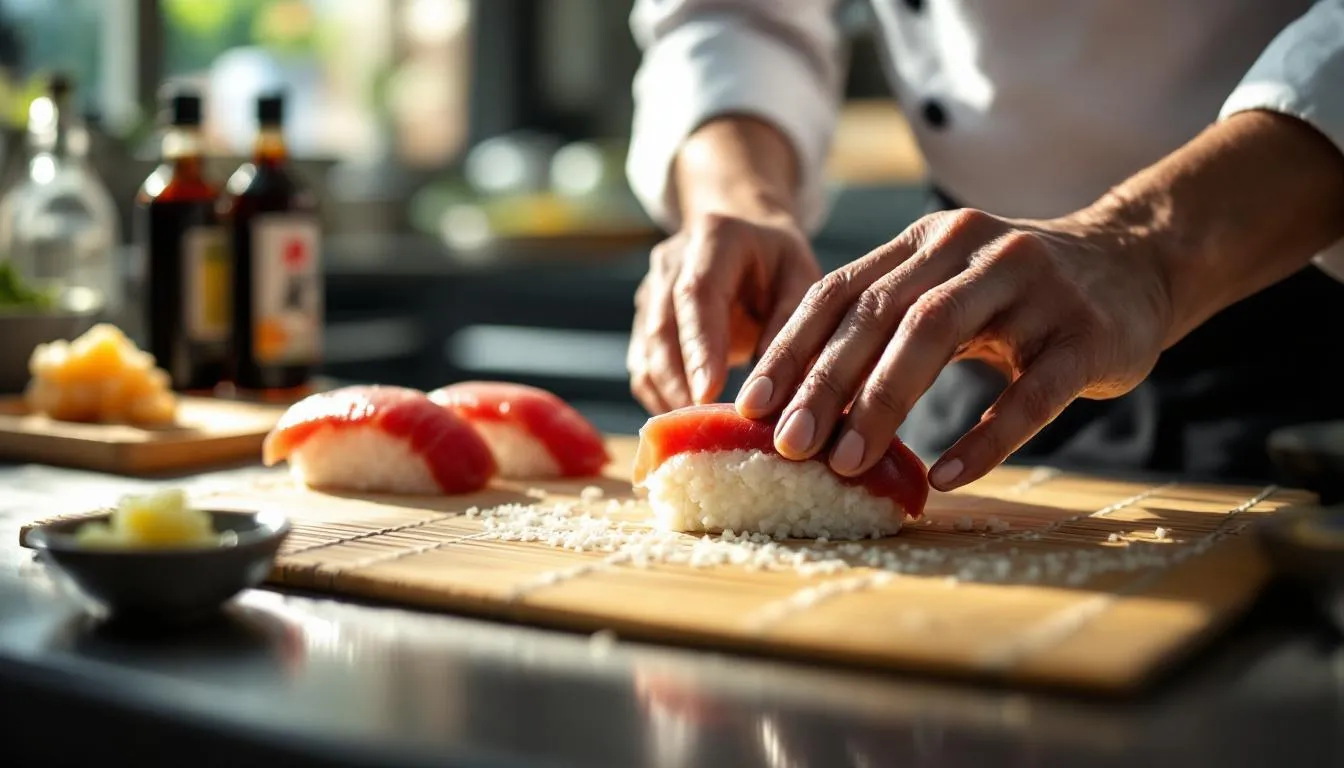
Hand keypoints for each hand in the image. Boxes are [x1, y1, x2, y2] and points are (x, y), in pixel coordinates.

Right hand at [628, 210, 821, 412]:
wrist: (744, 236)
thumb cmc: (779, 263)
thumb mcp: (801, 279)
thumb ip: (788, 327)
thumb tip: (771, 390)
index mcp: (714, 238)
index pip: (697, 294)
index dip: (699, 346)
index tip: (707, 392)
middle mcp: (671, 262)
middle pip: (662, 327)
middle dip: (678, 382)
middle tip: (702, 427)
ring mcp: (650, 292)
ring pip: (646, 353)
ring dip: (667, 396)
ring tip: (699, 432)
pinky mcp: (644, 322)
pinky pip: (643, 367)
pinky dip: (661, 398)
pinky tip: (688, 422)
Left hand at [735, 207, 1174, 490]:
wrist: (1135, 264)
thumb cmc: (1016, 294)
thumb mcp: (946, 286)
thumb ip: (883, 323)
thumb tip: (798, 404)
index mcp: (925, 241)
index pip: (841, 291)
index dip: (792, 348)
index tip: (752, 406)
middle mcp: (970, 249)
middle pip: (880, 314)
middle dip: (826, 383)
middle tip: (790, 445)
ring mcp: (1031, 286)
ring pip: (939, 336)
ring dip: (886, 403)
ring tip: (849, 462)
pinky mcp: (1083, 335)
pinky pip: (1028, 394)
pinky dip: (984, 438)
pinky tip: (948, 476)